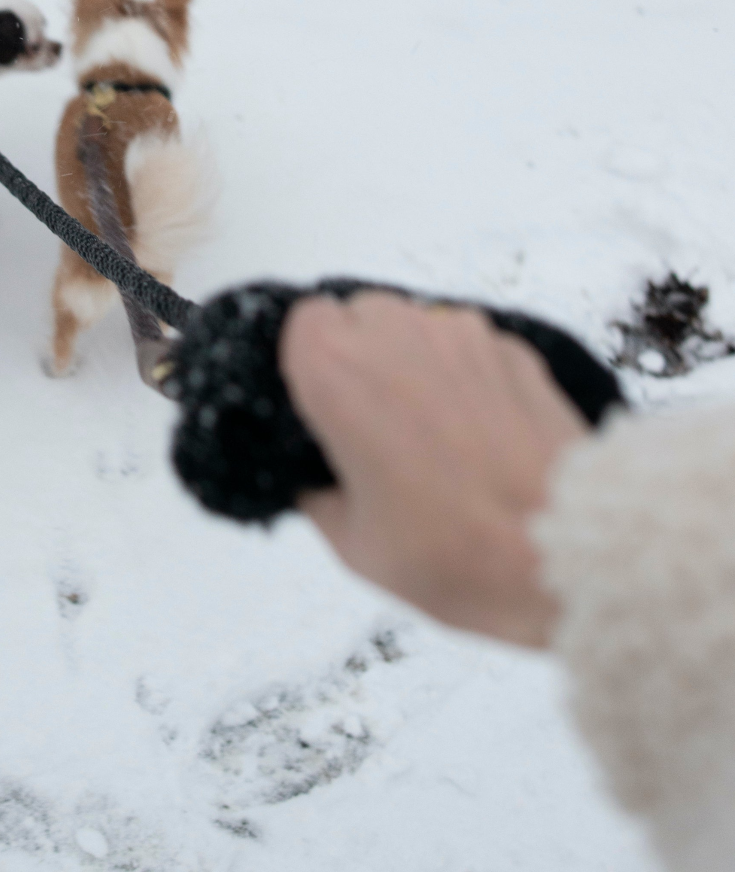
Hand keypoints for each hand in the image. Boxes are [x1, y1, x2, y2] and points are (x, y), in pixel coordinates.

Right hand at [279, 290, 588, 646]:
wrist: (568, 556)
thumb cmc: (457, 554)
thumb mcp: (355, 547)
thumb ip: (318, 496)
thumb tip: (316, 482)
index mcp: (339, 372)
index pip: (303, 324)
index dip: (309, 365)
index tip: (321, 410)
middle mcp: (399, 334)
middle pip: (360, 316)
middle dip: (361, 360)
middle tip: (373, 427)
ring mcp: (464, 336)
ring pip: (417, 326)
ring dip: (413, 364)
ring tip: (431, 434)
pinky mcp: (515, 350)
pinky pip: (470, 349)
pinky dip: (464, 378)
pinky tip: (478, 435)